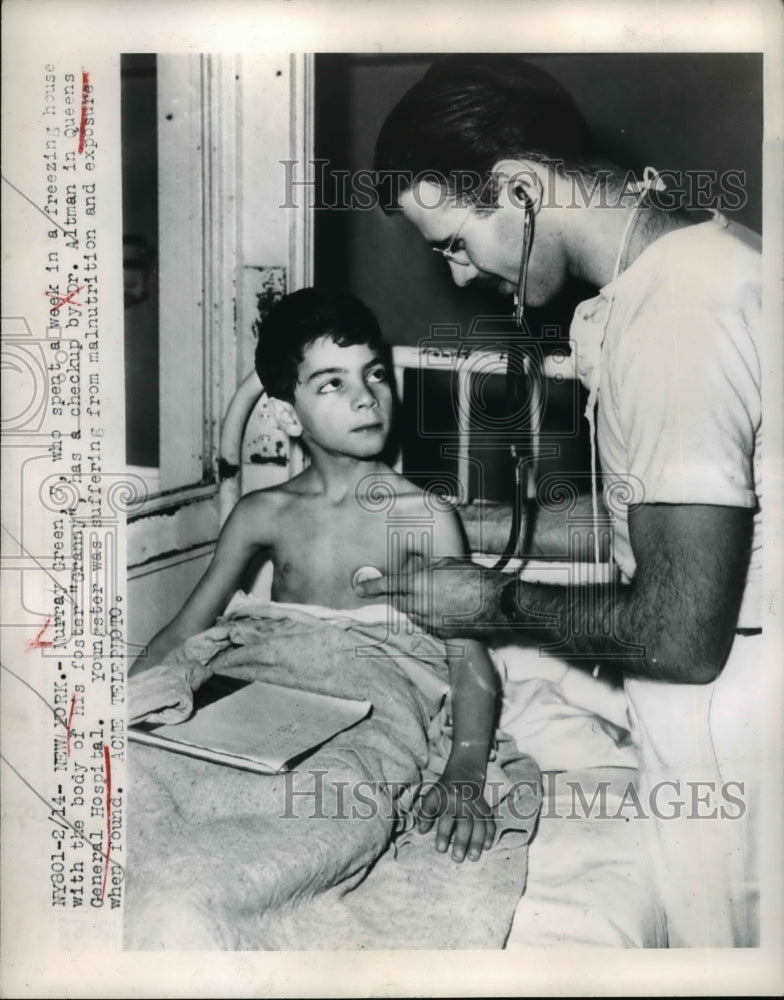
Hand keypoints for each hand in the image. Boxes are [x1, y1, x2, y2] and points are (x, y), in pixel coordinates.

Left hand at [353, 556, 504, 637]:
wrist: (496, 601)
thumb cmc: (474, 577)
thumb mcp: (447, 563)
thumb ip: (425, 568)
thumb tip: (414, 569)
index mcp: (419, 583)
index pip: (387, 585)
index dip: (371, 587)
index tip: (359, 589)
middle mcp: (420, 604)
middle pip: (397, 603)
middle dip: (398, 597)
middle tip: (406, 591)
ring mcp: (429, 621)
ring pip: (411, 615)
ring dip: (415, 607)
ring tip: (432, 598)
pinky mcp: (440, 633)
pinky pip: (426, 625)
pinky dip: (428, 618)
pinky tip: (443, 610)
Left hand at [416, 770, 495, 861]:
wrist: (464, 772)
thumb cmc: (444, 789)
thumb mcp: (432, 796)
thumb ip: (426, 813)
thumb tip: (421, 831)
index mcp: (449, 799)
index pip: (446, 818)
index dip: (443, 834)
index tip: (441, 849)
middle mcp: (464, 802)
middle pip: (465, 823)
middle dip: (462, 841)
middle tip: (457, 858)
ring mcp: (477, 805)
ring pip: (480, 823)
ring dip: (477, 841)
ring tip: (474, 857)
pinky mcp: (486, 808)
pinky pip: (490, 821)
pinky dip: (490, 833)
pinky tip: (487, 846)